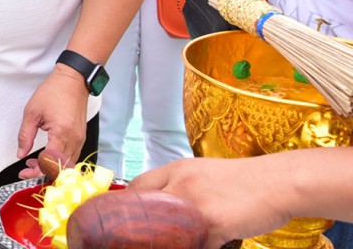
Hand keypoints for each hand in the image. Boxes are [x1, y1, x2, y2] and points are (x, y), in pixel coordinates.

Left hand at [17, 65, 88, 179]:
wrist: (73, 80)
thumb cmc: (54, 92)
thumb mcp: (32, 112)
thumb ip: (25, 135)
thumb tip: (20, 153)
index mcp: (61, 133)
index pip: (49, 162)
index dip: (36, 171)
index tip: (24, 173)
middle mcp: (74, 139)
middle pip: (60, 168)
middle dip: (43, 172)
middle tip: (28, 169)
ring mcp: (80, 139)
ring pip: (68, 165)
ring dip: (52, 168)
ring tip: (35, 163)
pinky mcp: (81, 137)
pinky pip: (72, 156)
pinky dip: (60, 161)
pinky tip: (47, 156)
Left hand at [130, 157, 291, 247]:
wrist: (278, 182)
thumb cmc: (246, 180)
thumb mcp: (205, 172)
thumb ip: (184, 185)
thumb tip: (168, 204)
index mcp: (177, 169)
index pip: (138, 185)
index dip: (132, 203)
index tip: (133, 217)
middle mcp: (181, 184)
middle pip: (146, 207)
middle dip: (145, 225)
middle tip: (149, 236)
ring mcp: (196, 204)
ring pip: (168, 231)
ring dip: (172, 240)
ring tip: (178, 242)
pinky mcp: (214, 224)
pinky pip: (197, 245)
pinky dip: (199, 248)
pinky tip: (208, 245)